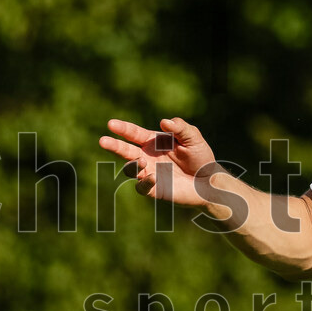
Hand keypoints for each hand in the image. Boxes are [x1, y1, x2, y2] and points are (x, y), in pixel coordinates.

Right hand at [99, 117, 218, 207]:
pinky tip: (152, 177)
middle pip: (126, 150)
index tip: (111, 124)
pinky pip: (142, 187)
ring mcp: (149, 173)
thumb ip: (181, 128)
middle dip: (114, 145)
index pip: (134, 133)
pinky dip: (144, 182)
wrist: (209, 181)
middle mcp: (147, 156)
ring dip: (133, 164)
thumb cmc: (200, 157)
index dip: (123, 129)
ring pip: (131, 168)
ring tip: (141, 160)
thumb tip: (164, 122)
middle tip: (103, 140)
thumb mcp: (194, 139)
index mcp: (154, 142)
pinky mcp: (154, 189)